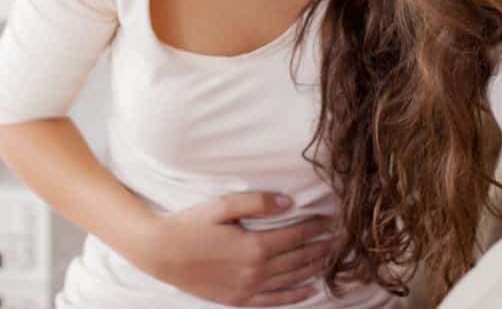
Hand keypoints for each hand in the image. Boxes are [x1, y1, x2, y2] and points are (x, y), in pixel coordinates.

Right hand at [138, 192, 333, 306]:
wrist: (162, 253)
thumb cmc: (191, 225)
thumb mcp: (222, 207)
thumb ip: (257, 203)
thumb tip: (289, 202)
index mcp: (254, 246)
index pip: (295, 236)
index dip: (315, 228)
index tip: (330, 221)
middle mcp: (256, 271)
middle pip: (298, 260)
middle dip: (321, 248)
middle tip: (339, 240)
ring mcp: (248, 288)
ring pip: (291, 280)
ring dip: (314, 269)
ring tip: (330, 259)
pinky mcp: (240, 299)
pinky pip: (275, 300)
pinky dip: (296, 295)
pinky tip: (310, 289)